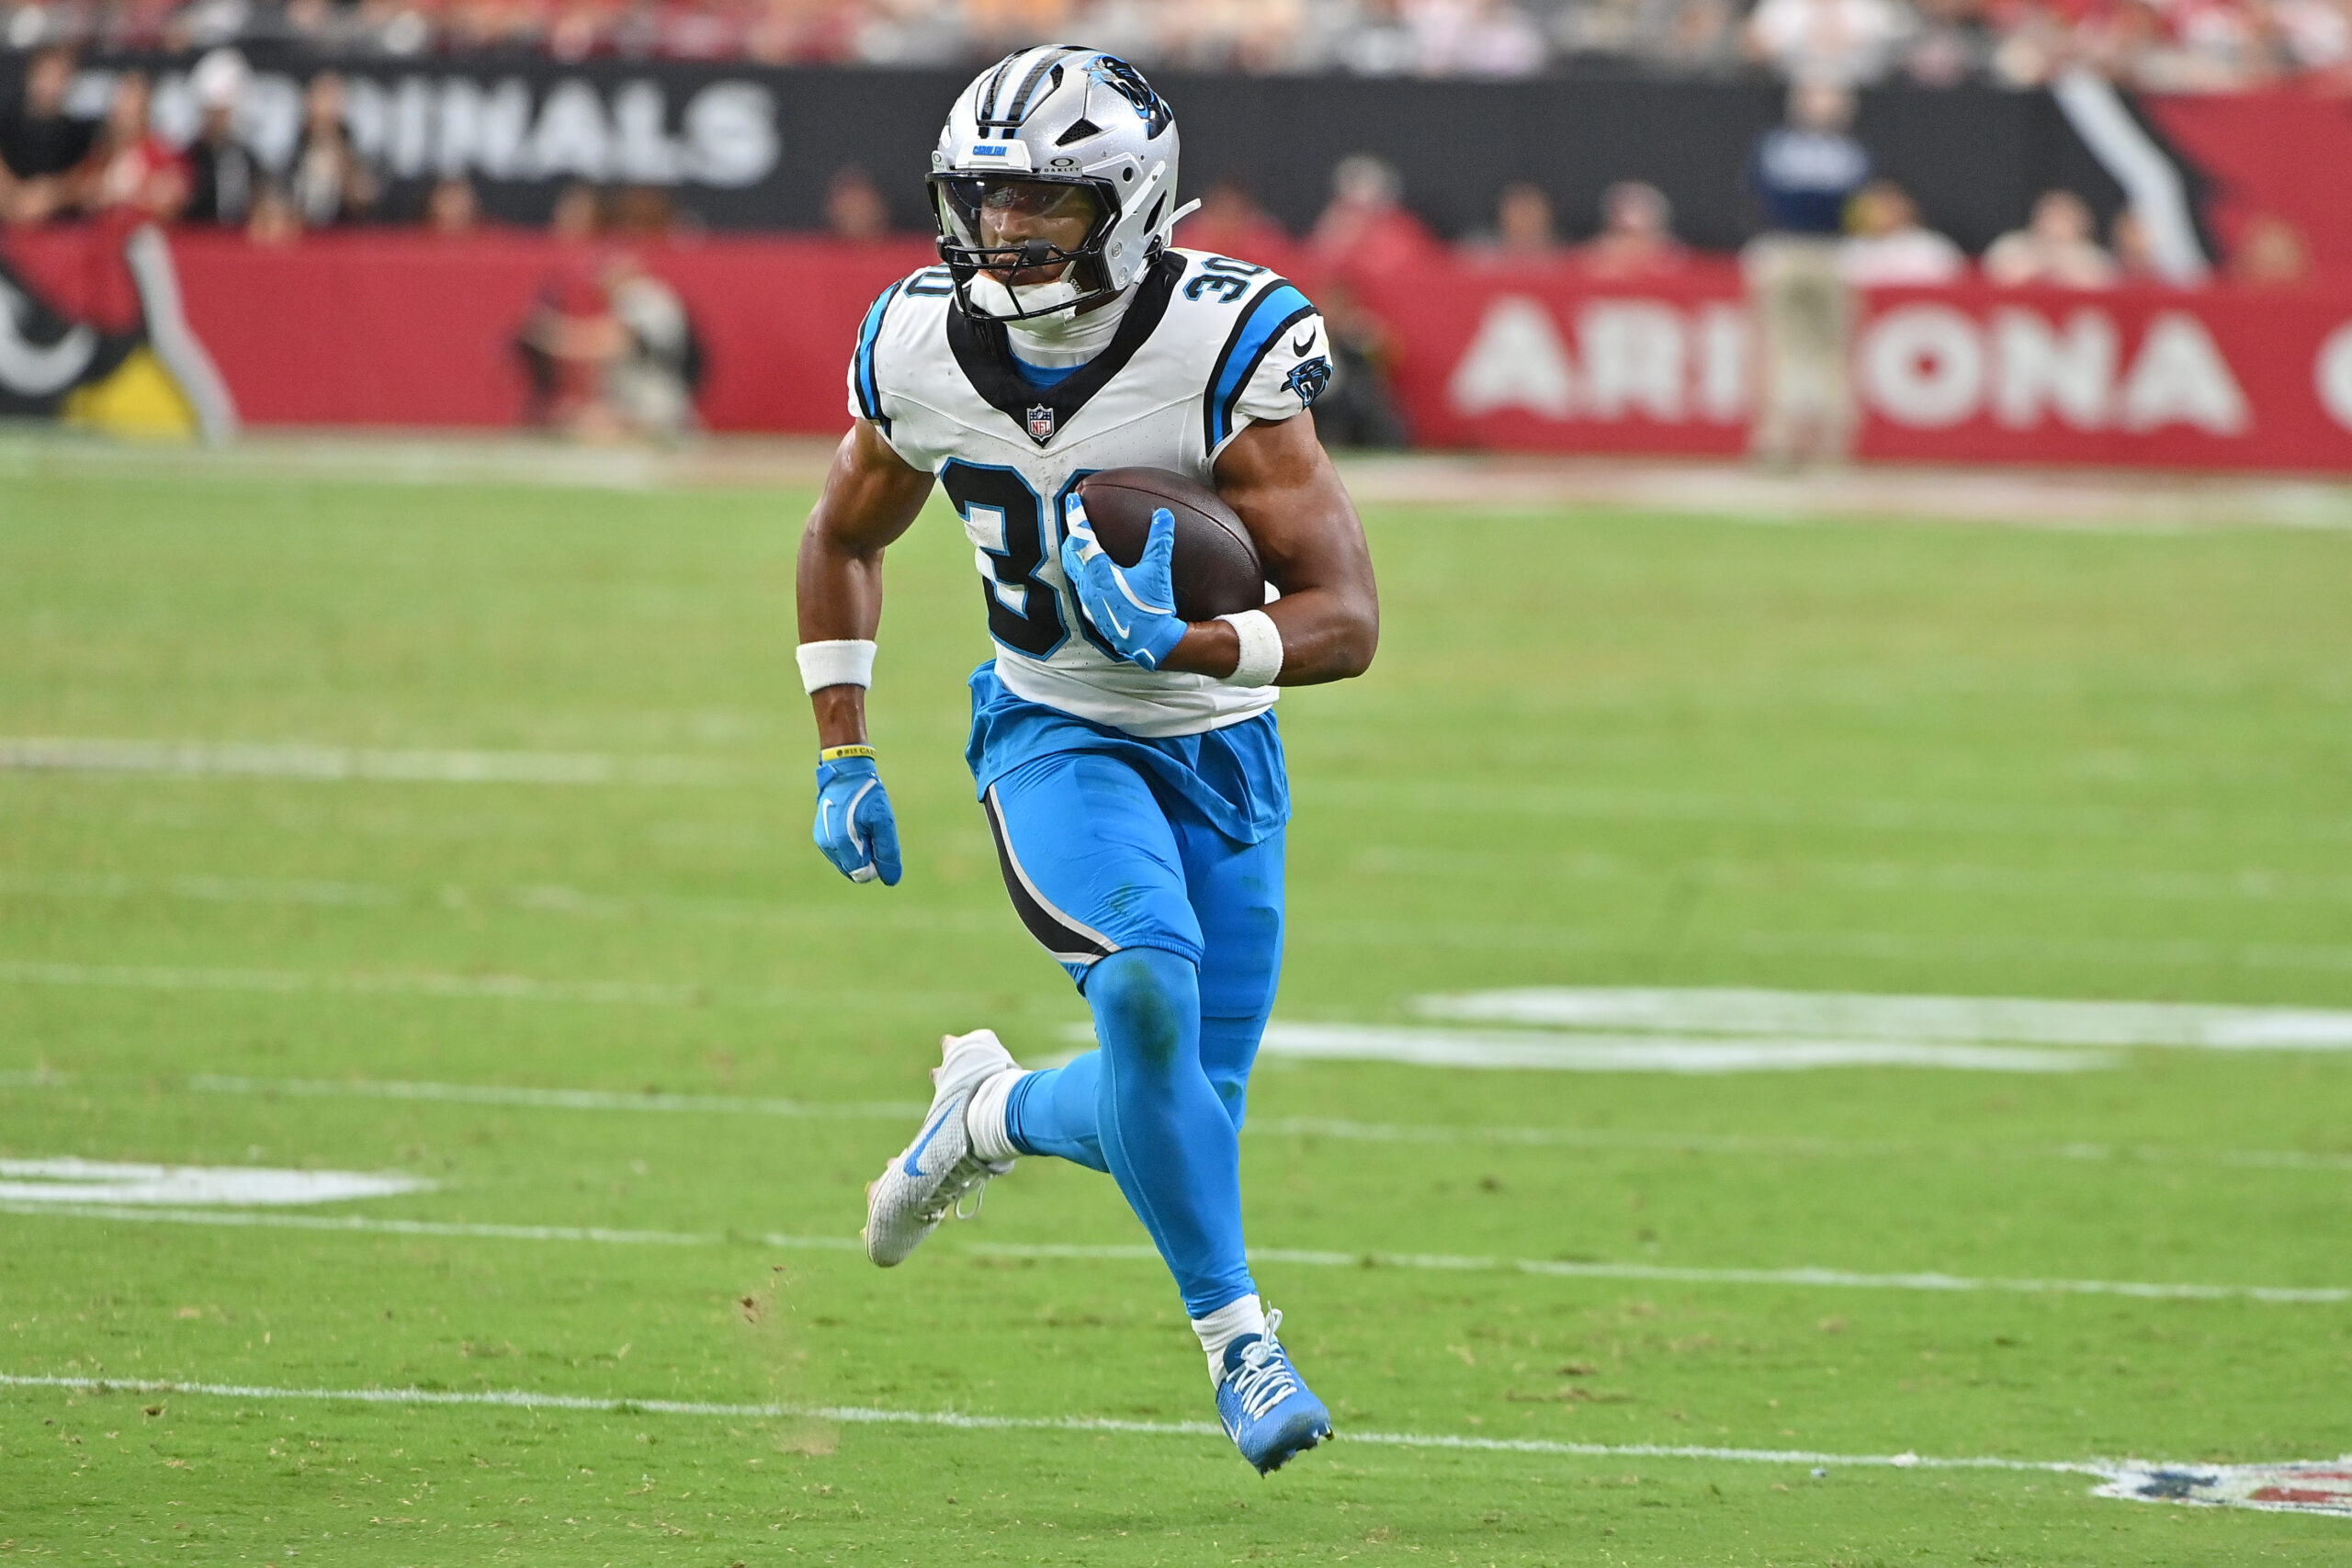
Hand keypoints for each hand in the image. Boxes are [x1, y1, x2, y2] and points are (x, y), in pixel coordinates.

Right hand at [812, 753, 900, 884]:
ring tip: (862, 825)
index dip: (876, 864)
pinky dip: (850, 845)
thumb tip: (891, 879)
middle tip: (872, 832)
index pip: (862, 874)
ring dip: (858, 851)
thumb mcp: (883, 821)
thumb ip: (887, 851)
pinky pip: (840, 853)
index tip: (879, 842)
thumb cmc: (867, 795)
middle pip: (853, 871)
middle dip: (867, 858)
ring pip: (846, 863)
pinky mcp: (821, 835)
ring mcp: (822, 841)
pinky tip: (854, 824)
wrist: (845, 773)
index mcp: (842, 843)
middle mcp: (828, 846)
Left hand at [1059, 494, 1188, 670]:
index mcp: (1100, 572)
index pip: (1083, 537)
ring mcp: (1089, 601)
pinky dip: (1083, 574)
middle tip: (1077, 522)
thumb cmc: (1152, 608)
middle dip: (1073, 535)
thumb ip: (1160, 541)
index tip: (1072, 499)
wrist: (1150, 643)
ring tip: (1081, 546)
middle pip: (1071, 553)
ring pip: (1074, 571)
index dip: (1077, 516)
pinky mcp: (1094, 613)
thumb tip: (1162, 515)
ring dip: (1075, 555)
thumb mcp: (1158, 572)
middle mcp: (1089, 585)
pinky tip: (1094, 576)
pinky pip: (1081, 588)